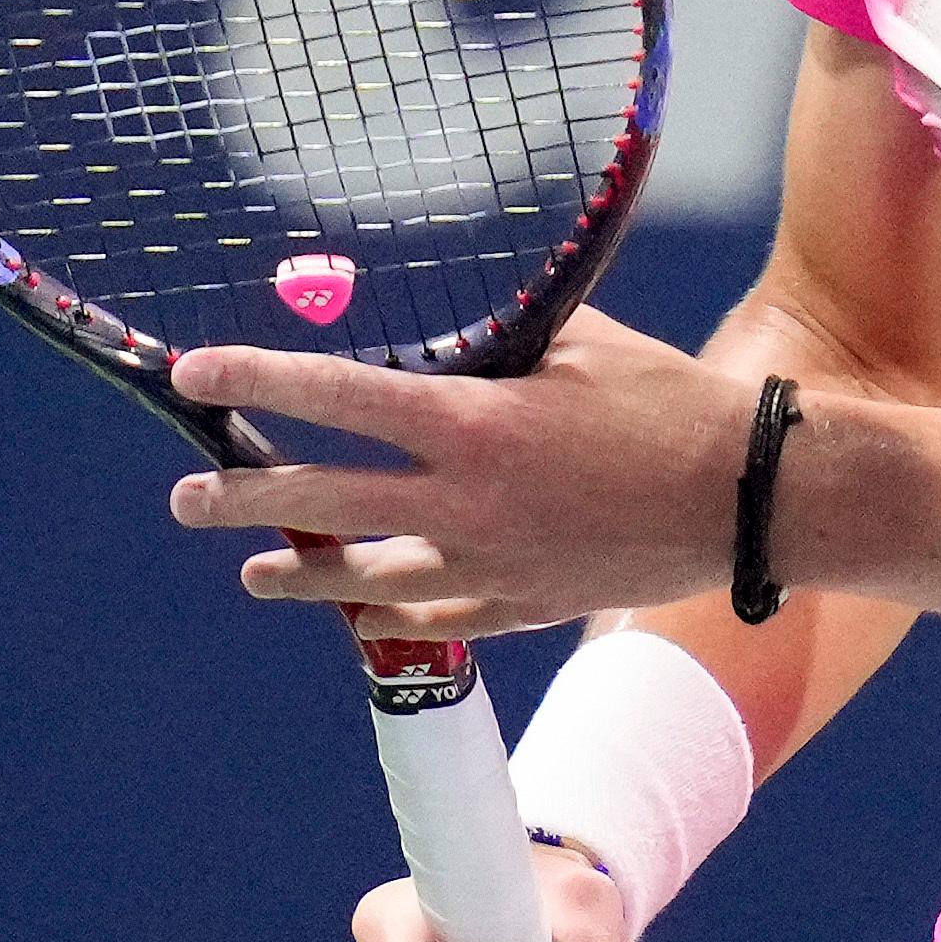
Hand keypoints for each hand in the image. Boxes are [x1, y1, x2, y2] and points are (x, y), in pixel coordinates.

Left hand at [168, 309, 756, 635]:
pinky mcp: (522, 605)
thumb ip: (498, 338)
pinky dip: (386, 615)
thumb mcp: (580, 343)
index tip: (194, 373)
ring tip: (254, 572)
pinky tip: (356, 611)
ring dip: (297, 575)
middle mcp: (464, 501)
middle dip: (242, 498)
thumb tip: (436, 322)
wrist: (751, 496)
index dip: (256, 380)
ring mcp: (489, 563)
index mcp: (473, 421)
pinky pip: (433, 619)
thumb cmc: (668, 400)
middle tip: (189, 495)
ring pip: (360, 581)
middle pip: (319, 504)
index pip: (335, 395)